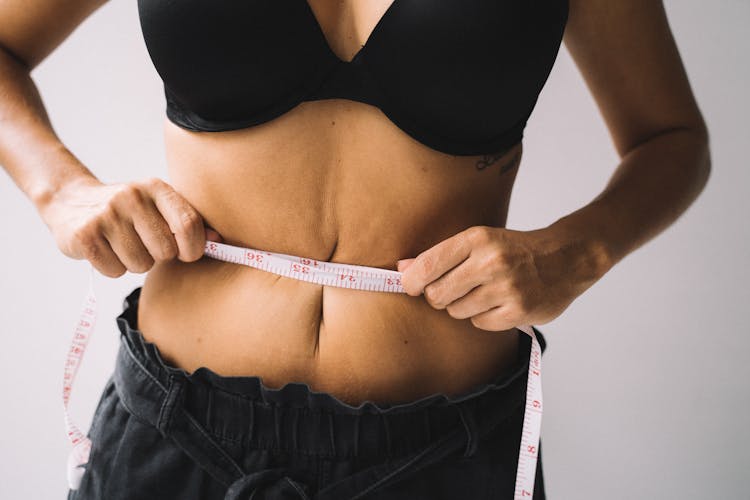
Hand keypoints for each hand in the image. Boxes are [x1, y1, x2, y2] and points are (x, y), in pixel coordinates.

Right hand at [38, 175, 223, 277]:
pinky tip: (104, 249)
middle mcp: (131, 197)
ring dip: (134, 263)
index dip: (193, 247)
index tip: (187, 253)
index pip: (188, 224)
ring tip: (121, 244)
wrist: (70, 202)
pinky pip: (115, 271)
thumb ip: (188, 222)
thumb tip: (219, 240)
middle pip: (165, 251)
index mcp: (156, 188)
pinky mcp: (85, 235)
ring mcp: (106, 214)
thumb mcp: (158, 207)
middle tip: (142, 243)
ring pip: (140, 265)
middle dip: (158, 257)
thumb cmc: (127, 212)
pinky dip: (112, 268)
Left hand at [396, 225, 588, 331]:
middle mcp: (491, 262)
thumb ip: (441, 255)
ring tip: (482, 293)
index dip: (411, 280)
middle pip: (436, 294)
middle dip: (438, 296)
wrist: (566, 257)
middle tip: (453, 290)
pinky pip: (479, 323)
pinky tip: (498, 303)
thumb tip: (401, 268)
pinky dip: (483, 317)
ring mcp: (506, 288)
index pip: (428, 264)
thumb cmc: (514, 249)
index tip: (411, 286)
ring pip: (456, 311)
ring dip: (462, 306)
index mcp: (477, 238)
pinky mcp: (518, 311)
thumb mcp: (479, 241)